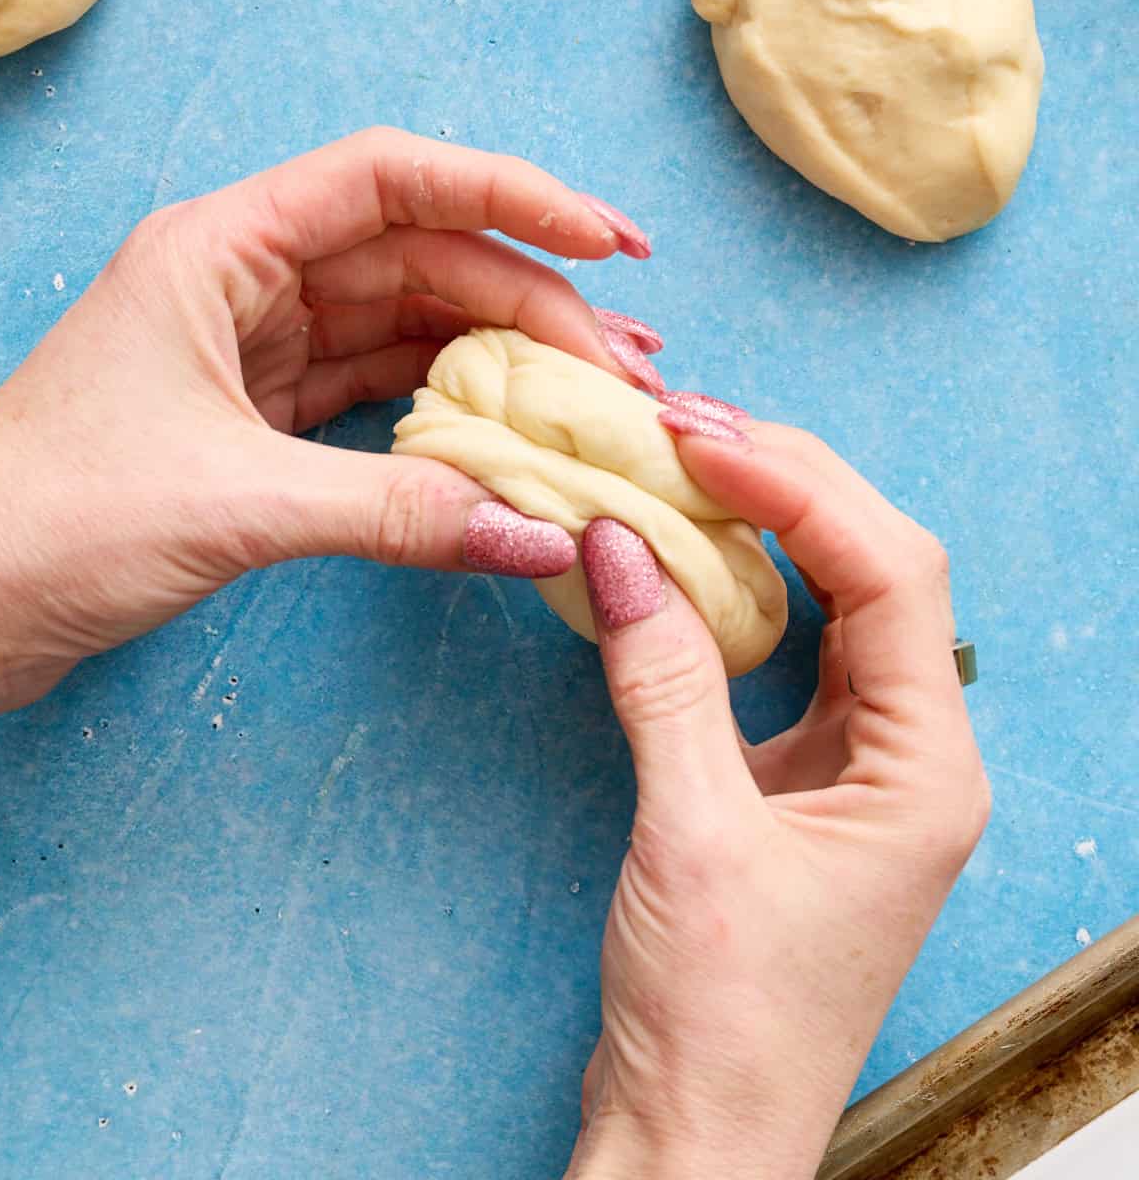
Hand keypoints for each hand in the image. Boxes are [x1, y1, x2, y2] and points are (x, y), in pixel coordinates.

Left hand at [0, 127, 661, 731]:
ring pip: (409, 329)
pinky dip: (449, 412)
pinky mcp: (265, 419)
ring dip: (502, 358)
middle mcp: (247, 281)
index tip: (607, 241)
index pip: (392, 181)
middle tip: (625, 367)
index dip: (510, 196)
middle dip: (531, 305)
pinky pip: (382, 393)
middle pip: (422, 261)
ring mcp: (259, 349)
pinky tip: (512, 431)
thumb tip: (538, 537)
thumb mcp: (240, 503)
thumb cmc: (53, 520)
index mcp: (222, 248)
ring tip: (596, 394)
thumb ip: (399, 510)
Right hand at [565, 422, 987, 1179]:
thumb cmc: (720, 1014)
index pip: (889, 575)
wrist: (697, 1129)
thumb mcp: (690, 833)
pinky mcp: (798, 778)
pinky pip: (785, 652)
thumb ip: (661, 677)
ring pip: (833, 602)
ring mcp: (856, 763)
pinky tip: (686, 555)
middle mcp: (908, 754)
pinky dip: (736, 592)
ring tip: (688, 465)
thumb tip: (614, 544)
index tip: (705, 440)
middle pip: (873, 570)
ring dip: (765, 529)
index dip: (800, 490)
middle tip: (689, 429)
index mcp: (925, 768)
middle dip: (788, 487)